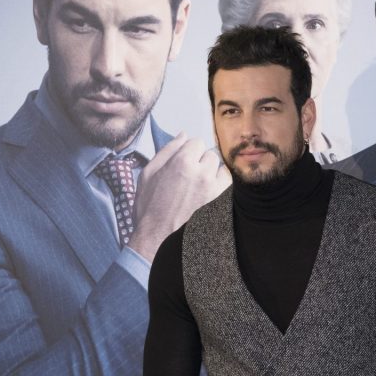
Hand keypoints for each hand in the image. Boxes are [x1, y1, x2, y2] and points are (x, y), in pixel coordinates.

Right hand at [129, 132, 230, 261]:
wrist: (157, 239)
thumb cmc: (149, 208)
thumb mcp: (148, 174)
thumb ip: (167, 150)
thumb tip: (183, 135)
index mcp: (182, 163)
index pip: (197, 142)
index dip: (189, 151)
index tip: (183, 162)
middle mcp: (201, 173)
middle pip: (210, 154)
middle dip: (200, 162)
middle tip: (188, 178)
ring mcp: (214, 189)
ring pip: (220, 169)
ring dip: (212, 174)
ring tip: (197, 188)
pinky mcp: (221, 203)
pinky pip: (227, 184)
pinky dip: (219, 186)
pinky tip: (207, 195)